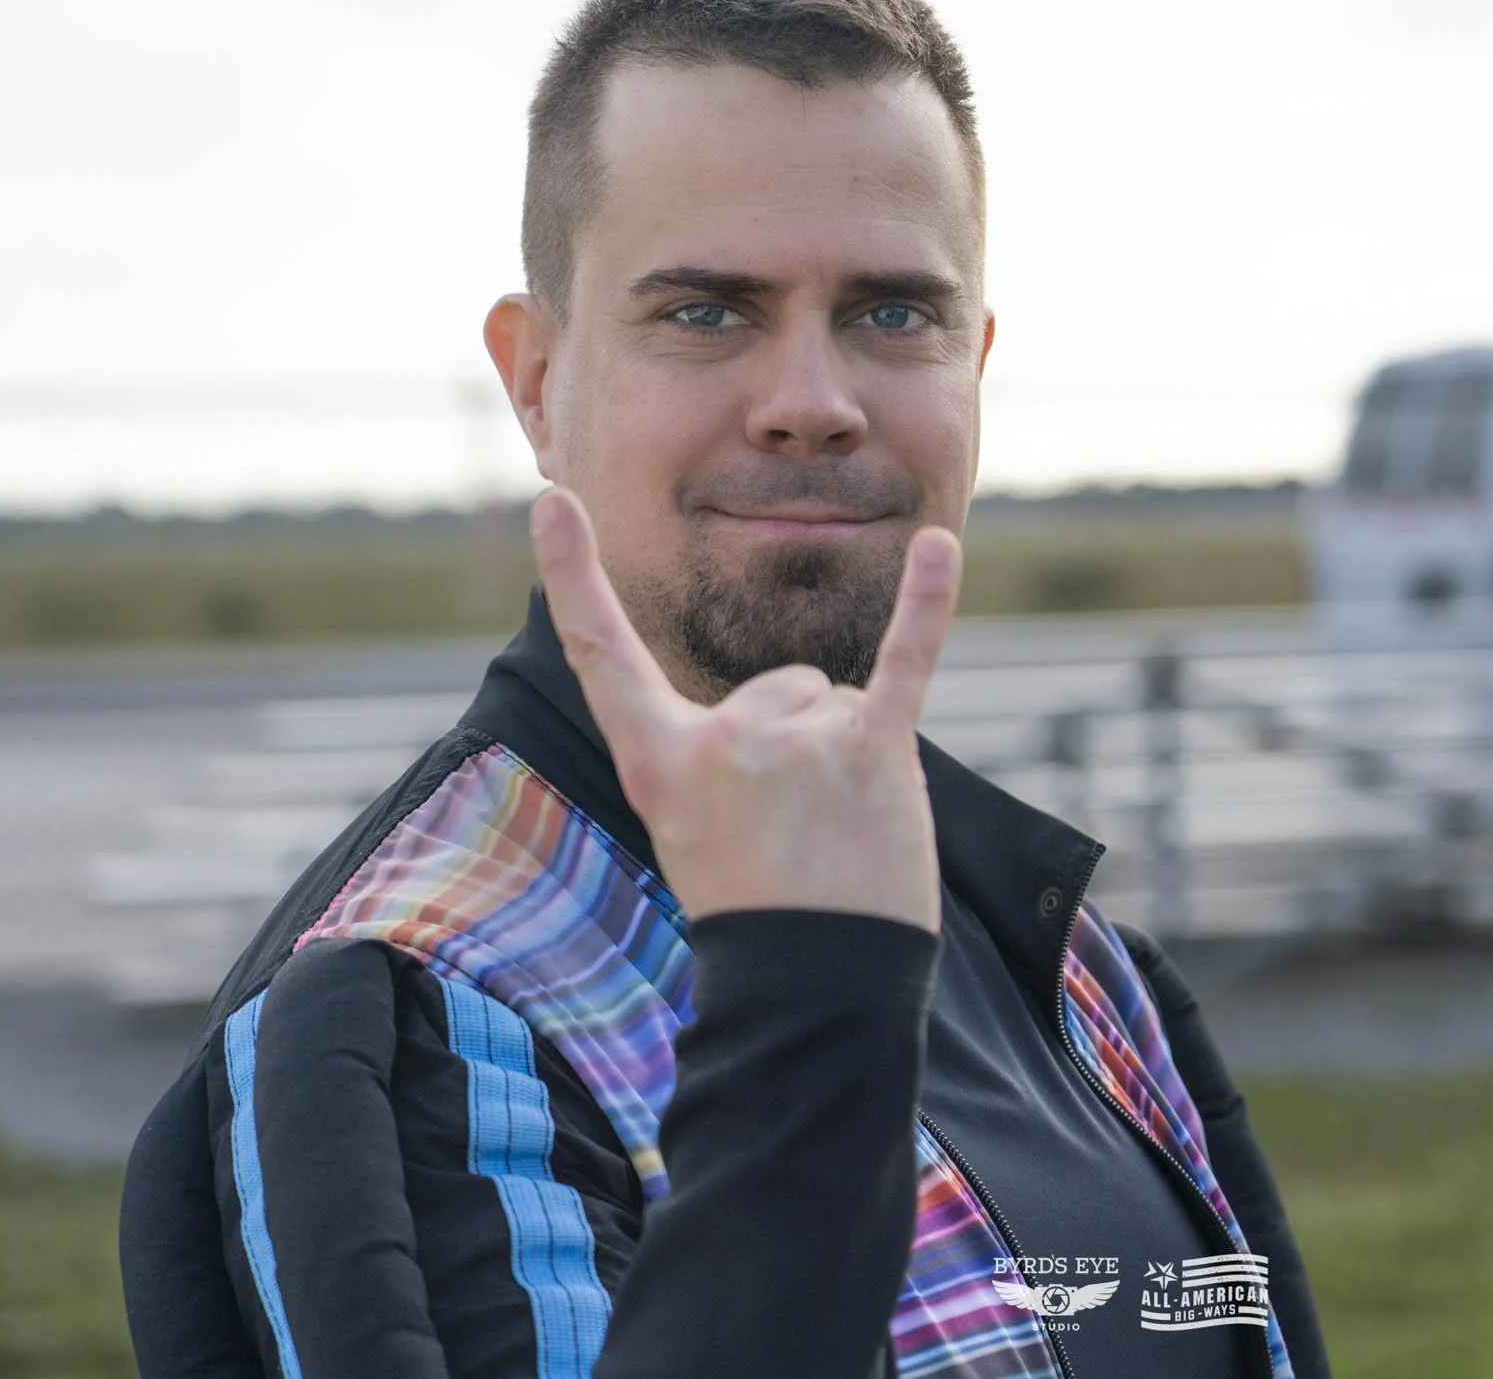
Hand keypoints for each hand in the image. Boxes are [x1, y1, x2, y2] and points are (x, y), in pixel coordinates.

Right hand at [528, 487, 957, 932]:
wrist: (819, 992)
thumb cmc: (763, 911)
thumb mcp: (701, 827)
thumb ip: (729, 750)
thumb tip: (805, 690)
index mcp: (659, 761)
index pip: (602, 652)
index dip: (572, 574)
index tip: (552, 499)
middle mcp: (721, 740)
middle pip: (780, 688)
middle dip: (802, 748)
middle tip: (801, 837)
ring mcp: (796, 741)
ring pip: (835, 701)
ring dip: (850, 757)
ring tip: (841, 835)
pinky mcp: (872, 748)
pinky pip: (907, 656)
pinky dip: (927, 600)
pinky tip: (940, 545)